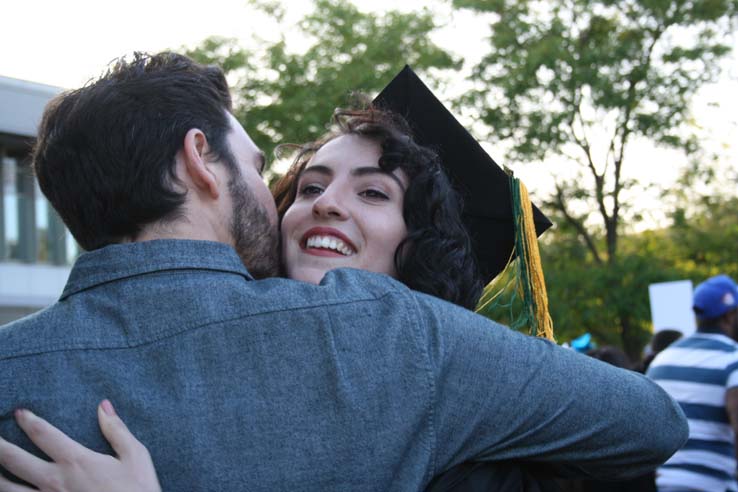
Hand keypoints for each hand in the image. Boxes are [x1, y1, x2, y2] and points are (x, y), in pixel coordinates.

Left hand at [0, 400, 160, 491]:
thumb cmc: (138, 490)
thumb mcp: (135, 456)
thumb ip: (116, 430)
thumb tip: (104, 406)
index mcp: (76, 461)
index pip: (43, 434)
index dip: (29, 421)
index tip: (19, 412)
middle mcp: (55, 481)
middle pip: (15, 460)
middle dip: (0, 446)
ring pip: (9, 489)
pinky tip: (6, 491)